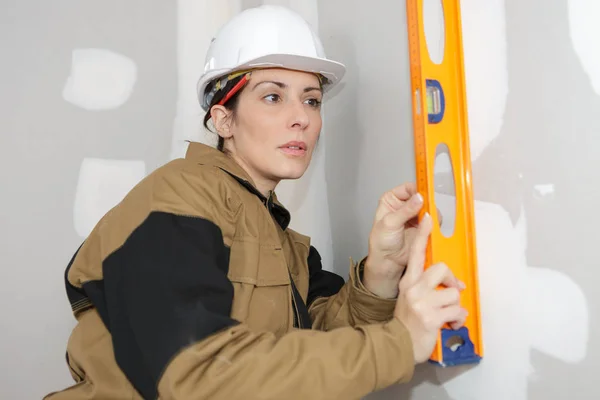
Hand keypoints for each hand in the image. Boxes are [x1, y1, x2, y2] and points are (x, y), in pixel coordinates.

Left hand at [363, 182, 422, 297]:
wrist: (388, 261)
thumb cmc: (381, 242)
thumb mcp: (390, 223)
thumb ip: (405, 211)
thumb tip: (419, 198)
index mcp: (392, 199)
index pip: (408, 188)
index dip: (418, 190)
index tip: (425, 194)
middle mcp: (404, 205)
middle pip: (421, 197)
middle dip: (426, 202)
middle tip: (428, 210)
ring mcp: (415, 215)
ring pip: (429, 208)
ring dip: (431, 213)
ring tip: (426, 222)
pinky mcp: (424, 226)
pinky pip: (433, 220)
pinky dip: (434, 222)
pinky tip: (429, 227)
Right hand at [393, 212, 466, 362]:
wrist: (398, 344)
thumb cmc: (407, 321)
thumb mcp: (411, 298)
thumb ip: (425, 286)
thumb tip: (450, 284)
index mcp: (408, 281)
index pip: (416, 253)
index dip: (423, 234)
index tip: (428, 217)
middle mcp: (413, 288)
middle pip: (441, 268)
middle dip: (451, 281)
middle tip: (451, 293)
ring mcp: (422, 302)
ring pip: (453, 293)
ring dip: (455, 307)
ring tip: (447, 316)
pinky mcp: (431, 317)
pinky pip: (457, 312)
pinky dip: (458, 320)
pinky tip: (450, 325)